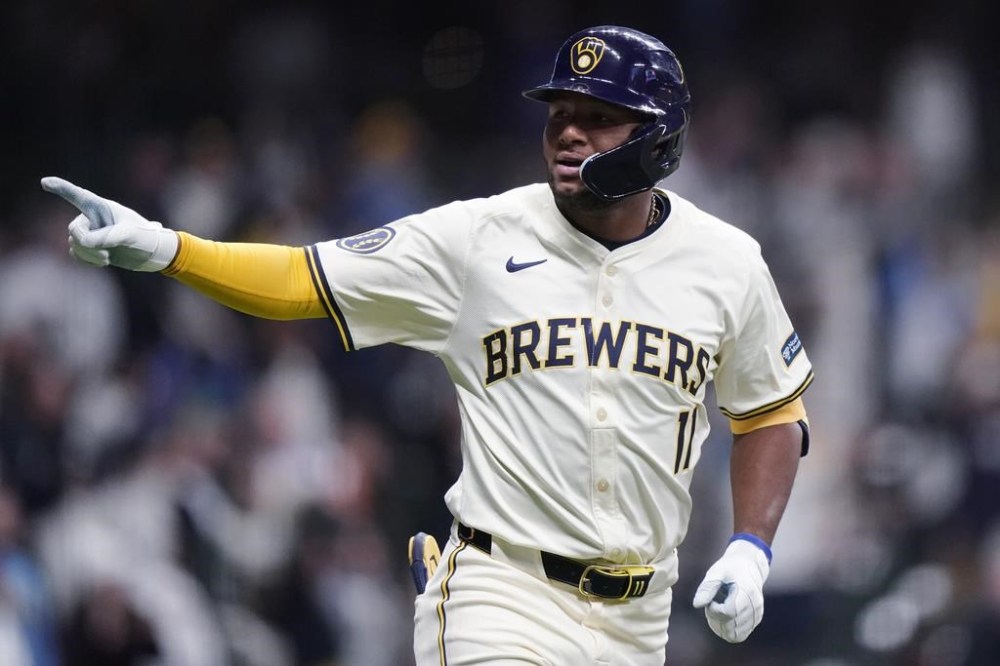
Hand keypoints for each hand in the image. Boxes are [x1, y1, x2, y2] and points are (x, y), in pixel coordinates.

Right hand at [41, 176, 177, 271]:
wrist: (154, 254)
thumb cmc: (146, 237)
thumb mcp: (129, 235)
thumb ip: (107, 237)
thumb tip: (84, 242)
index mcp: (102, 207)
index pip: (79, 196)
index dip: (61, 188)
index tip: (45, 182)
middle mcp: (93, 218)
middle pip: (74, 230)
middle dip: (86, 245)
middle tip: (107, 254)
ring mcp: (91, 232)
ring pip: (74, 244)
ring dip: (89, 255)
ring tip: (108, 258)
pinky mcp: (92, 247)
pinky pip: (76, 254)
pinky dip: (87, 260)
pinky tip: (103, 262)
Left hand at [692, 538, 769, 642]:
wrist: (749, 566)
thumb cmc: (730, 567)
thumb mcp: (717, 572)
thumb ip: (707, 588)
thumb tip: (696, 605)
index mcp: (747, 592)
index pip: (728, 613)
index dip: (714, 610)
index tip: (710, 600)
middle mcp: (755, 606)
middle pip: (730, 626)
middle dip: (714, 618)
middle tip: (711, 603)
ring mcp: (757, 615)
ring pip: (733, 635)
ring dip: (719, 626)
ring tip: (716, 610)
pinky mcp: (755, 621)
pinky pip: (738, 635)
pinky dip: (726, 630)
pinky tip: (721, 616)